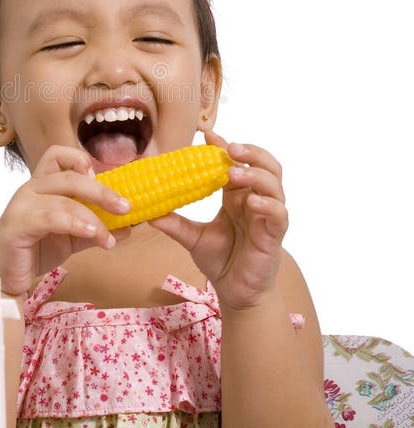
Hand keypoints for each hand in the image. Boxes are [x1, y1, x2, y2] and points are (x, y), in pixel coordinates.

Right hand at [0, 145, 130, 294]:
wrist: (2, 276)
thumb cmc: (34, 251)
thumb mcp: (71, 238)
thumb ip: (96, 229)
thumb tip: (129, 225)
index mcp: (42, 184)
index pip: (58, 154)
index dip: (81, 160)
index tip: (103, 179)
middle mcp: (30, 188)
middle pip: (70, 176)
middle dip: (102, 191)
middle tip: (125, 207)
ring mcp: (22, 204)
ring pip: (64, 199)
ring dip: (93, 218)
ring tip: (109, 239)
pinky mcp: (17, 224)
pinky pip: (51, 218)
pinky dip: (76, 224)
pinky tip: (92, 236)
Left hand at [151, 131, 288, 308]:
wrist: (236, 292)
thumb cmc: (221, 260)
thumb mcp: (192, 238)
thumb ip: (174, 223)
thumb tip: (148, 211)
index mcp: (236, 196)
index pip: (236, 163)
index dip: (224, 147)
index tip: (207, 134)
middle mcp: (254, 200)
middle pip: (265, 165)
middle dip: (250, 152)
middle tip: (229, 147)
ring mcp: (267, 217)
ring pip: (274, 184)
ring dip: (256, 174)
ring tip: (234, 172)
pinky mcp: (275, 235)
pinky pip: (279, 214)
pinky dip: (268, 205)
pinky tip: (252, 203)